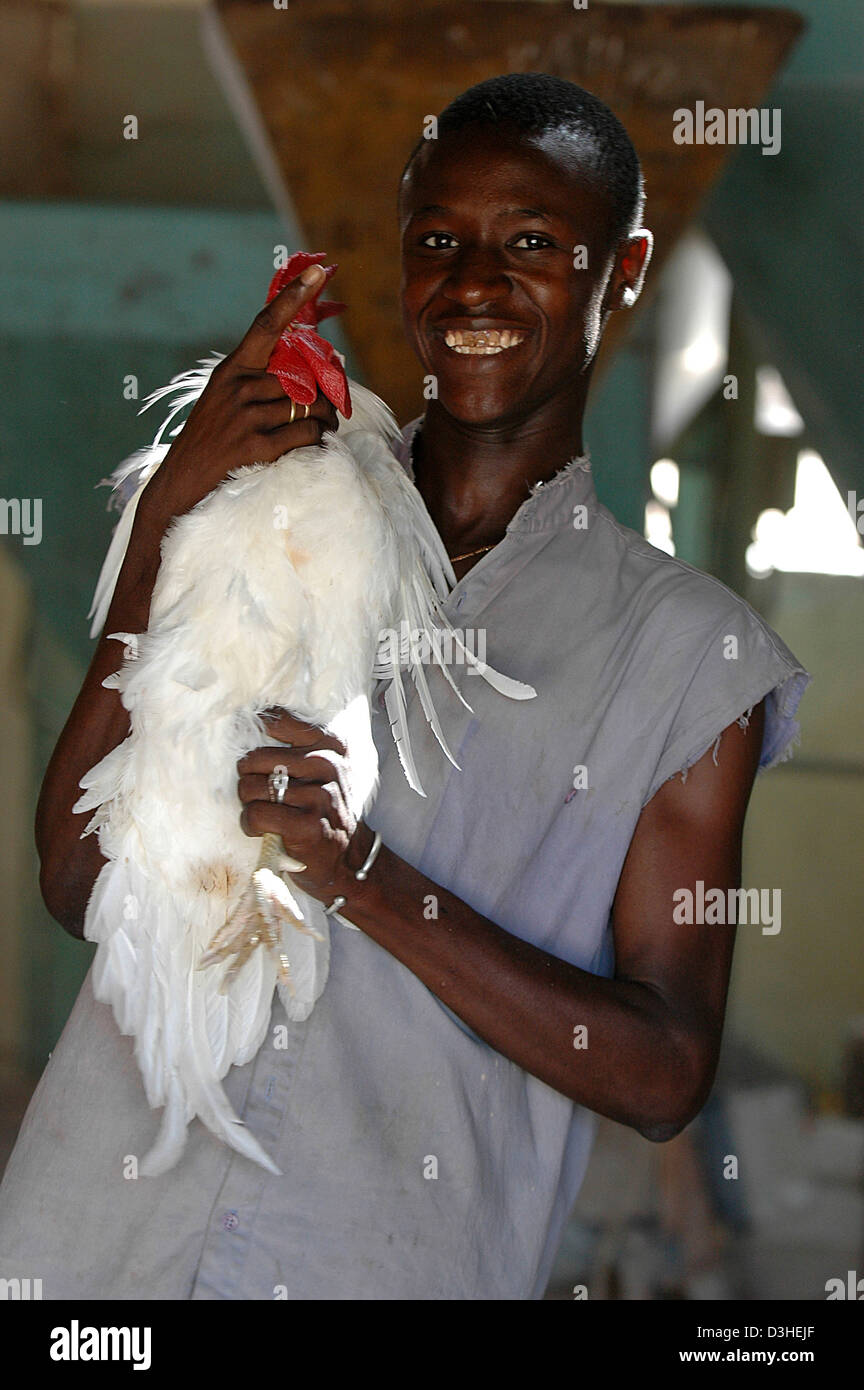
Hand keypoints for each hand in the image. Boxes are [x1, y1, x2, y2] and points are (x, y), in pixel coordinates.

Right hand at [137, 264, 339, 533]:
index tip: (318, 271)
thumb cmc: (211, 443)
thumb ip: (258, 383)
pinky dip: (317, 440)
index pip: (266, 325)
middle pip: (302, 377)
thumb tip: (309, 373)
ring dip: (326, 421)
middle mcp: (236, 387)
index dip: (294, 297)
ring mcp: (244, 416)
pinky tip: (312, 446)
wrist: (180, 486)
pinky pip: (306, 434)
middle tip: (332, 408)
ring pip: (310, 407)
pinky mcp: (254, 446)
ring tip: (323, 430)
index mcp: (230, 371)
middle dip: (325, 394)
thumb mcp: (224, 403)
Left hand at [236, 709, 375, 902]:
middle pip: (254, 759)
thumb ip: (295, 745)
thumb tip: (244, 726)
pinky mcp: (307, 825)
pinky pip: (255, 814)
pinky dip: (251, 824)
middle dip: (248, 779)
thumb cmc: (325, 809)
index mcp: (330, 744)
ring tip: (265, 811)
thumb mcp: (323, 769)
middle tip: (261, 794)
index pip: (276, 721)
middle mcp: (328, 765)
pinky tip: (262, 829)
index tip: (254, 755)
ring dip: (249, 804)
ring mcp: (320, 796)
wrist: (349, 858)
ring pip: (251, 788)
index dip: (252, 736)